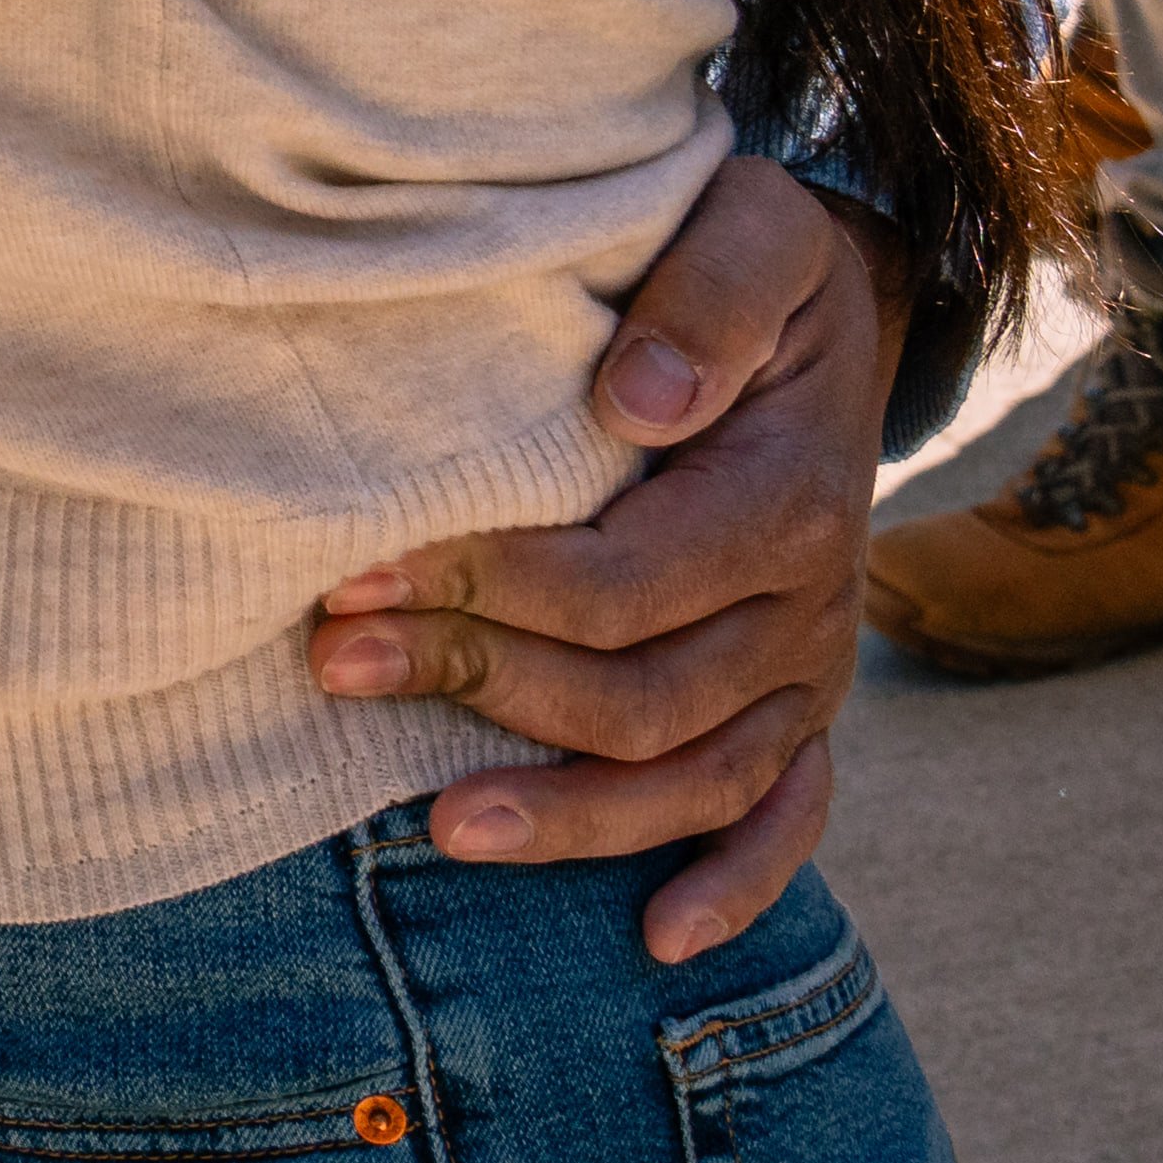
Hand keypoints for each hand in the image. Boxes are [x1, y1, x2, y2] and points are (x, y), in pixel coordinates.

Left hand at [305, 157, 893, 957]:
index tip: (356, 572)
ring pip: (694, 779)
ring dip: (569, 816)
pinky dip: (737, 885)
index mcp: (784, 498)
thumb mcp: (754, 226)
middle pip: (639, 694)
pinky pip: (790, 816)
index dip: (489, 588)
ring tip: (433, 827)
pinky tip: (656, 935)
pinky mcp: (801, 705)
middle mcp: (809, 605)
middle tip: (331, 663)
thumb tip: (639, 398)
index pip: (625, 582)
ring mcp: (808, 668)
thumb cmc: (758, 260)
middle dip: (479, 686)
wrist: (832, 310)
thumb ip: (706, 297)